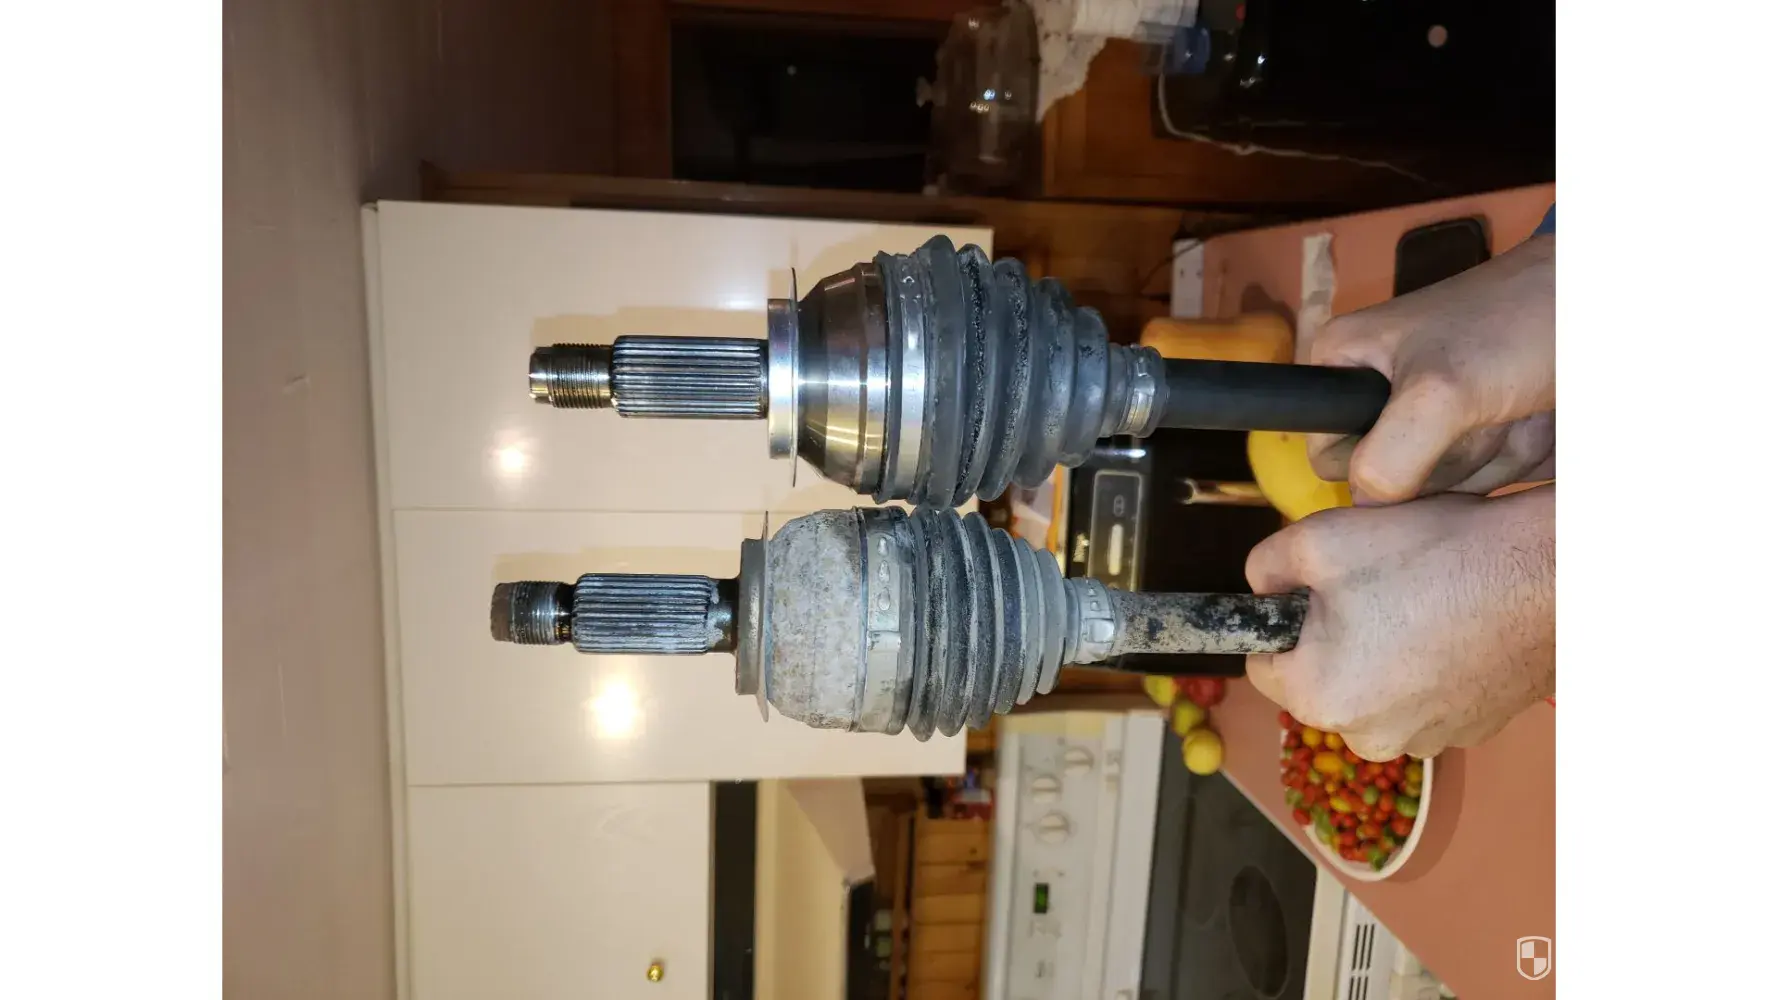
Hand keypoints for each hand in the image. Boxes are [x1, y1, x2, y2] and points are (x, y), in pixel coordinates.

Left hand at [1244, 488, 1554, 760]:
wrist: (1547, 576)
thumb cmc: (1435, 558)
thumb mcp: (1319, 539)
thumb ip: (1265, 567)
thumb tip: (1261, 588)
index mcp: (1319, 699)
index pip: (1261, 663)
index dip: (1282, 618)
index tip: (1316, 590)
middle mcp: (1368, 738)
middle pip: (1318, 680)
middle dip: (1332, 636)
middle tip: (1375, 586)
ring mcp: (1425, 740)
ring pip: (1372, 688)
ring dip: (1382, 651)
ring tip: (1419, 601)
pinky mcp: (1469, 730)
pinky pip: (1422, 695)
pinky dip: (1428, 664)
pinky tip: (1453, 623)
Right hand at [1309, 235, 1555, 503]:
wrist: (1601, 305)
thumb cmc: (1519, 323)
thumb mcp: (1442, 391)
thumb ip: (1389, 456)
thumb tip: (1369, 504)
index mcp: (1342, 364)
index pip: (1329, 459)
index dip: (1378, 462)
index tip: (1428, 428)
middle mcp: (1378, 393)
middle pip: (1389, 479)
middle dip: (1446, 460)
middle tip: (1482, 412)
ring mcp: (1429, 417)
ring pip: (1435, 486)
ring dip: (1485, 458)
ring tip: (1511, 408)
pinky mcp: (1473, 433)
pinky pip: (1476, 480)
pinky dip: (1509, 460)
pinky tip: (1528, 422)